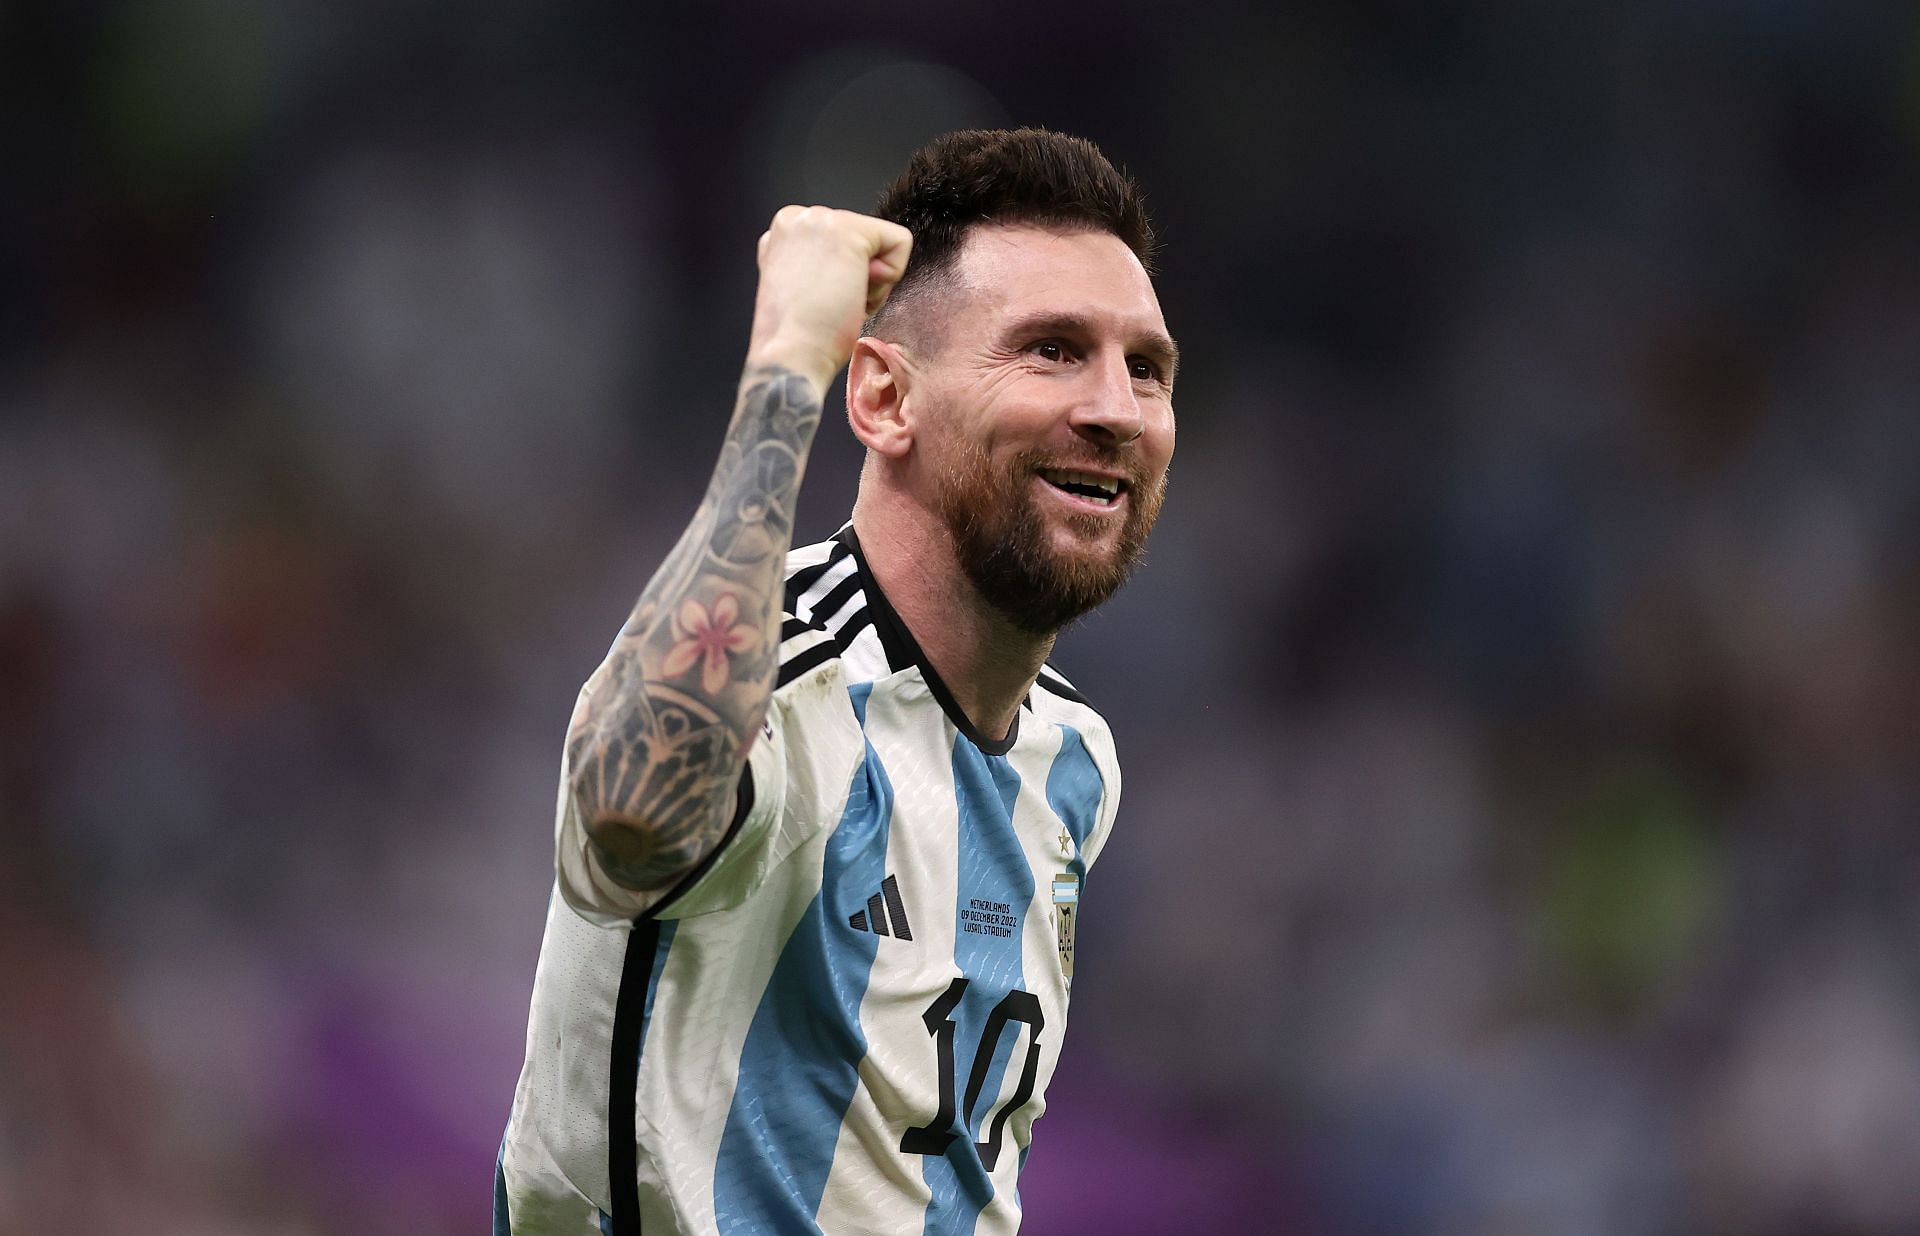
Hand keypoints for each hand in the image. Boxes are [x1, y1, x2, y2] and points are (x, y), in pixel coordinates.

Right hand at [746, 206, 912, 392]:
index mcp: (783, 232)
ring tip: (839, 304)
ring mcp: (820, 219)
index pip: (842, 242)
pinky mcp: (848, 231)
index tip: (818, 301)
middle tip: (830, 307)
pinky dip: (891, 276)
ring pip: (880, 243)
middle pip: (863, 241)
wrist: (790, 359)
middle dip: (857, 279)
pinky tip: (858, 296)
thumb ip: (820, 264)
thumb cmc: (798, 340)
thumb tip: (855, 266)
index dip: (843, 279)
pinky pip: (900, 242)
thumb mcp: (803, 288)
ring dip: (870, 283)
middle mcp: (797, 217)